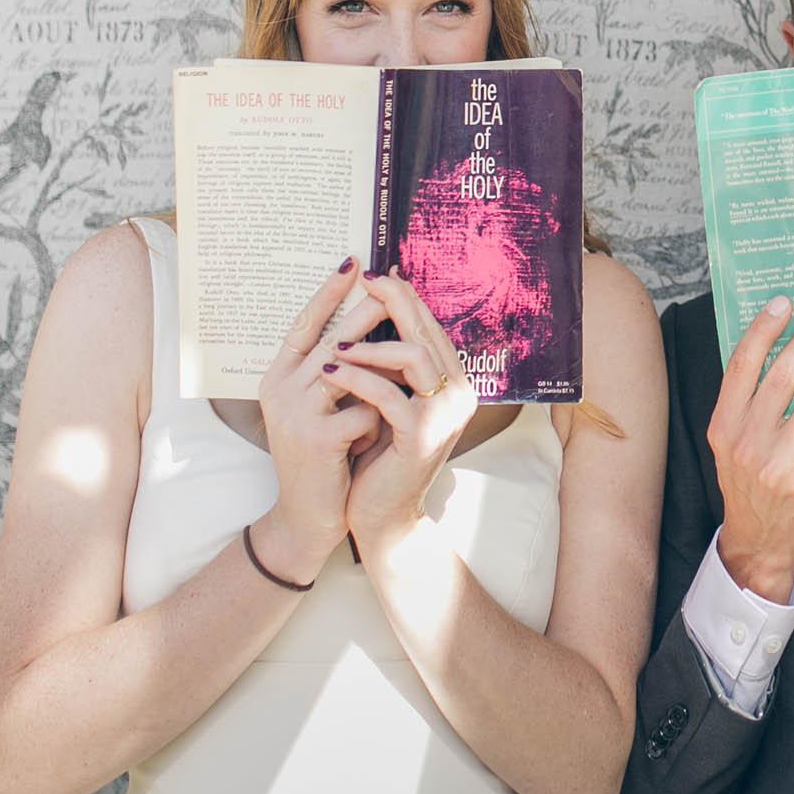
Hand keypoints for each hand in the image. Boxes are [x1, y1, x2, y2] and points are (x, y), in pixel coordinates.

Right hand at [253, 260, 384, 582]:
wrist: (306, 520)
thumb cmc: (322, 457)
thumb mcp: (318, 408)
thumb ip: (331, 370)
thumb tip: (367, 314)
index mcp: (277, 378)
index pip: (304, 323)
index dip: (328, 291)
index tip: (351, 260)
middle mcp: (279, 390)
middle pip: (331, 337)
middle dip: (365, 310)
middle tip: (390, 283)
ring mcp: (295, 414)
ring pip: (353, 371)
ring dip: (380, 377)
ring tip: (396, 384)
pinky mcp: (316, 439)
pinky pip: (366, 411)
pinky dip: (376, 424)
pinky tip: (366, 446)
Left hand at [318, 274, 476, 564]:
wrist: (382, 517)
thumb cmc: (382, 457)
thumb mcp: (393, 403)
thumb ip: (397, 367)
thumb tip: (378, 311)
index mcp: (455, 382)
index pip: (431, 327)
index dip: (405, 297)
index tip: (376, 275)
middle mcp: (461, 393)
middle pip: (427, 331)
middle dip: (393, 301)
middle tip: (364, 279)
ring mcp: (445, 414)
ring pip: (413, 356)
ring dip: (371, 343)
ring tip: (336, 341)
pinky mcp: (422, 435)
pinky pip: (388, 393)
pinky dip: (358, 377)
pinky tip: (332, 370)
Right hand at [709, 297, 793, 603]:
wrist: (759, 543)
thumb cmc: (750, 484)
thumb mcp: (732, 441)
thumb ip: (749, 401)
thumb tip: (781, 345)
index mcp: (723, 425)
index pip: (741, 365)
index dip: (763, 330)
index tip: (783, 302)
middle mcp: (747, 442)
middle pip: (781, 376)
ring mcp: (778, 463)